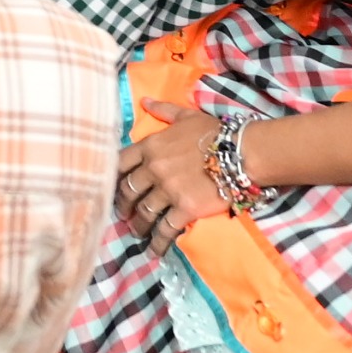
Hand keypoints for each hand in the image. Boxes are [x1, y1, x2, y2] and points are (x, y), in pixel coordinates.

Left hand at [114, 100, 229, 246]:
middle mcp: (154, 168)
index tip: (110, 187)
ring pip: (144, 212)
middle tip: (123, 215)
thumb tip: (144, 101)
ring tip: (137, 232)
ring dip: (138, 225)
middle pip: (128, 191)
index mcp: (150, 146)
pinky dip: (158, 242)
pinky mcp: (185, 208)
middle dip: (123, 205)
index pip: (120, 163)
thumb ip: (163, 110)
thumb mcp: (186, 116)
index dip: (112, 177)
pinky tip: (155, 251)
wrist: (241, 153)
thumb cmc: (214, 133)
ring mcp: (168, 190)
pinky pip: (165, 229)